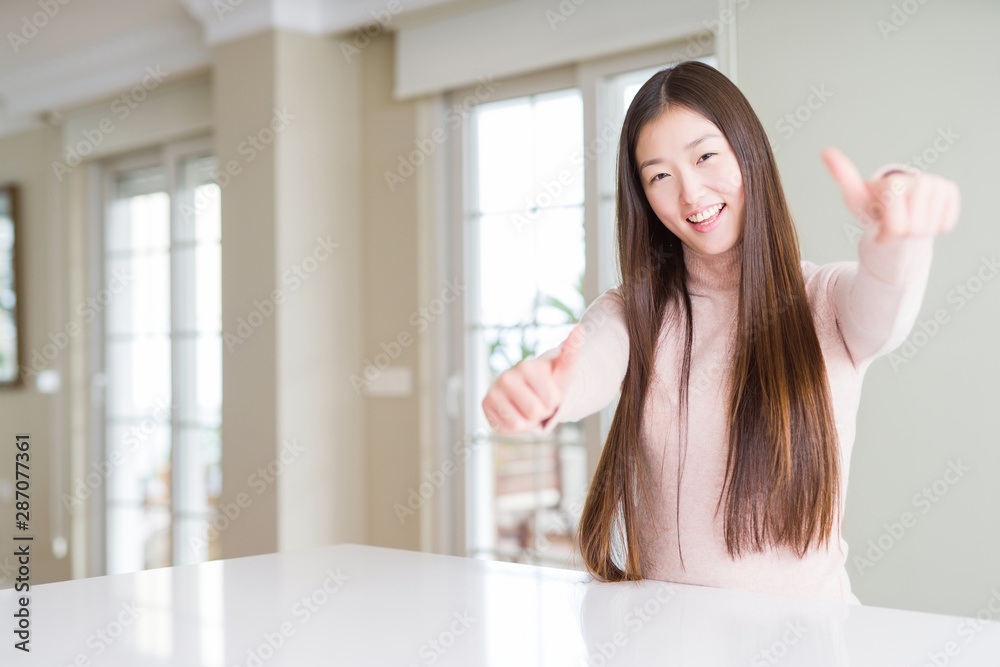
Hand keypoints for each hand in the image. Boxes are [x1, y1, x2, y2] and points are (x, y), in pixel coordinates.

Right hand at [481, 323, 585, 434]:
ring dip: (528, 421)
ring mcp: (493, 390)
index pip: (552, 401)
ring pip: (519, 423)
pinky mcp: (485, 405)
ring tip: (527, 407)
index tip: (550, 392)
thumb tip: (581, 328)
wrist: (531, 390)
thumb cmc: (551, 381)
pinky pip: (505, 428)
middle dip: (542, 412)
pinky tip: (516, 412)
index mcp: (527, 366)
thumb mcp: (564, 369)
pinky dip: (515, 426)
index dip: (555, 402)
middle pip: (535, 412)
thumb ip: (572, 350)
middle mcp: (506, 376)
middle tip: (539, 401)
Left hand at [821, 147, 959, 243]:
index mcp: (894, 183)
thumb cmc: (873, 208)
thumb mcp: (855, 200)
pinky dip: (933, 228)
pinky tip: (923, 216)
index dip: (887, 235)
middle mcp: (919, 179)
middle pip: (914, 229)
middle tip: (895, 222)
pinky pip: (946, 224)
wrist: (894, 210)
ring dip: (917, 232)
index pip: (897, 227)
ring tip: (907, 219)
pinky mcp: (950, 190)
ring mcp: (937, 183)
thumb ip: (842, 179)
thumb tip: (825, 151)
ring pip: (930, 228)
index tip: (880, 228)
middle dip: (902, 233)